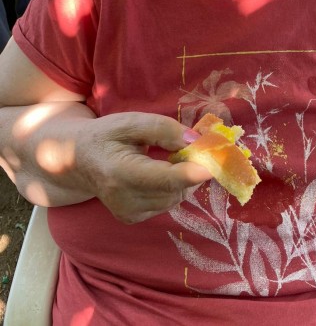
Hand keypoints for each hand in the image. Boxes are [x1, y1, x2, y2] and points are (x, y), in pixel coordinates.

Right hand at [75, 112, 212, 223]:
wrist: (78, 160)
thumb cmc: (106, 136)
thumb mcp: (131, 122)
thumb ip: (163, 128)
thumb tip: (194, 141)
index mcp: (119, 171)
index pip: (160, 178)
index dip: (188, 173)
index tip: (211, 166)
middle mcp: (123, 199)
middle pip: (173, 189)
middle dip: (190, 169)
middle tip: (191, 148)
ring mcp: (127, 213)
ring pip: (174, 198)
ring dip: (182, 179)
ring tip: (168, 159)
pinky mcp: (132, 219)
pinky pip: (167, 203)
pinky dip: (172, 188)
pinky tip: (158, 174)